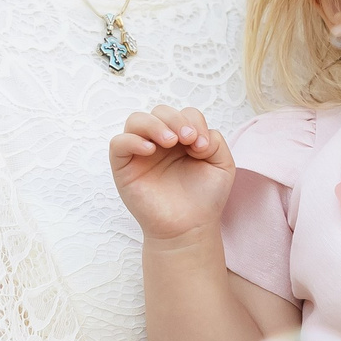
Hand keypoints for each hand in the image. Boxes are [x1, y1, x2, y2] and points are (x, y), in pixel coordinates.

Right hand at [108, 106, 234, 243]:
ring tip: (170, 141)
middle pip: (160, 111)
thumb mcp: (221, 164)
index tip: (203, 146)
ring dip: (155, 125)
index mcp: (182, 139)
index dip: (194, 122)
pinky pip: (118, 143)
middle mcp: (160, 143)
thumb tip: (192, 134)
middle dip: (176, 120)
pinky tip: (150, 150)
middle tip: (188, 139)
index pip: (183, 114)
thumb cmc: (204, 198)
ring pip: (136, 120)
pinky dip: (132, 140)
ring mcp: (140, 154)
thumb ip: (214, 140)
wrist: (189, 228)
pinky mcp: (124, 168)